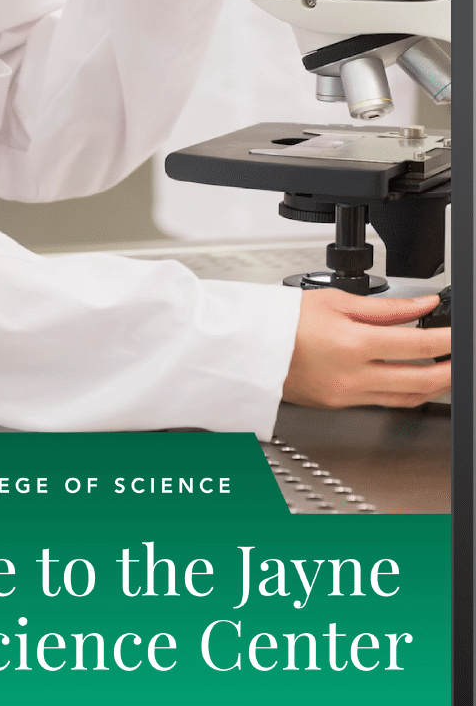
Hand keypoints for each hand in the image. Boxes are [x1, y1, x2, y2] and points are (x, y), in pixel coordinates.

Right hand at [283, 288, 450, 408]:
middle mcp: (352, 375)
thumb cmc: (284, 321)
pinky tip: (413, 380)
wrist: (250, 348)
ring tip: (444, 368)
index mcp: (351, 344)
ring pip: (407, 398)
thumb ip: (386, 307)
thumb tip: (421, 305)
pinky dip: (407, 393)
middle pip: (420, 380)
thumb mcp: (336, 300)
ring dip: (433, 385)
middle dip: (449, 370)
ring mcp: (347, 395)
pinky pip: (386, 403)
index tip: (456, 333)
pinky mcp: (341, 404)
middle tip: (459, 357)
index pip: (417, 345)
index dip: (446, 340)